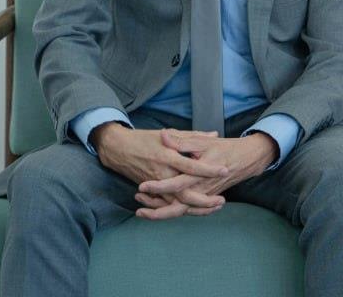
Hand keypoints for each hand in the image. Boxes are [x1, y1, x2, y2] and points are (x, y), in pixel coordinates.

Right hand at [91, 123, 230, 217]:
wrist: (118, 149)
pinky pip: (167, 205)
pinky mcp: (151, 192)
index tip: (225, 170)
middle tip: (221, 200)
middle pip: (184, 193)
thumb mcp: (169, 133)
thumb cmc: (145, 139)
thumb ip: (193, 136)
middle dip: (203, 200)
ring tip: (214, 207)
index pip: (191, 166)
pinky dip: (181, 209)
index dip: (208, 169)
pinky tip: (197, 210)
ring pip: (176, 203)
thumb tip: (214, 134)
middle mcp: (162, 173)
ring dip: (195, 208)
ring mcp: (156, 185)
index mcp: (167, 156)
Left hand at [134, 130, 278, 219]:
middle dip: (157, 210)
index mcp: (199, 173)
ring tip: (142, 211)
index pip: (177, 183)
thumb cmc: (224, 148)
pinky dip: (171, 212)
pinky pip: (186, 210)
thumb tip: (164, 135)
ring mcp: (203, 196)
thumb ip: (182, 140)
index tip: (142, 186)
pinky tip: (157, 209)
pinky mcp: (204, 199)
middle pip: (177, 206)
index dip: (159, 186)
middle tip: (138, 210)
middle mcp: (201, 189)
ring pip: (181, 211)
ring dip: (161, 213)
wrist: (246, 160)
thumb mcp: (203, 141)